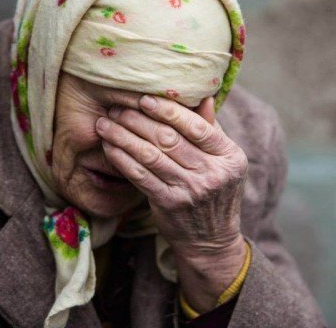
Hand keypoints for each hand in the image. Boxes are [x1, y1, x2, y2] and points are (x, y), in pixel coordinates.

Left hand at [95, 95, 248, 311]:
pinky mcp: (169, 204)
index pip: (197, 127)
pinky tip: (110, 147)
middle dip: (138, 120)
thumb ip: (212, 130)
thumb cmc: (215, 191)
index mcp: (230, 156)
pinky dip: (122, 159)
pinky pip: (140, 176)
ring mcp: (190, 190)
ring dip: (123, 136)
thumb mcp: (225, 161)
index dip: (168, 110)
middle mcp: (212, 173)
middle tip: (116, 107)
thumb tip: (204, 96)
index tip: (145, 99)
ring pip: (151, 156)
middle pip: (169, 139)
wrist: (211, 239)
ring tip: (106, 123)